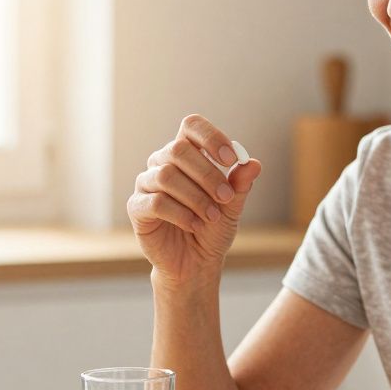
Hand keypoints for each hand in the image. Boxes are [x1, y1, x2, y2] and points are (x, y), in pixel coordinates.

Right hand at [127, 114, 261, 286]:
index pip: (191, 126)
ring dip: (195, 197)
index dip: (210, 137)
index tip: (231, 159)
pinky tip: (194, 225)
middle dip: (207, 174)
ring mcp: (146, 183)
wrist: (195, 263)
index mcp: (186, 154)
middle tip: (225, 197)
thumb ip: (240, 185)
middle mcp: (162, 162)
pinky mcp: (137, 207)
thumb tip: (253, 164)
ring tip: (212, 216)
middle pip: (178, 150)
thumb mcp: (231, 207)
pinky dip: (180, 214)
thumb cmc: (211, 228)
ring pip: (166, 175)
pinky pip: (155, 202)